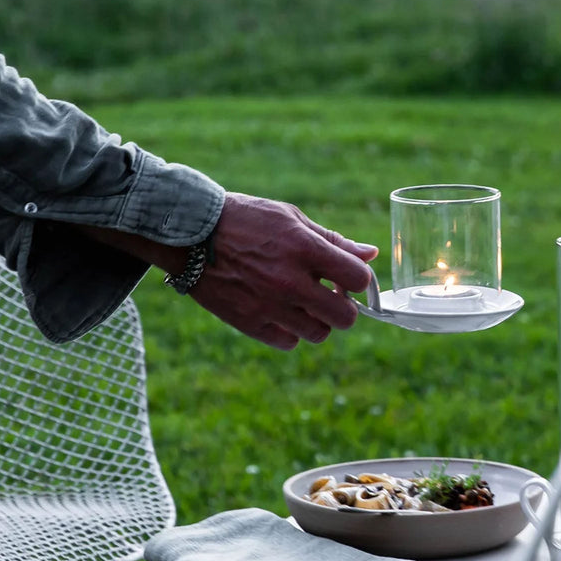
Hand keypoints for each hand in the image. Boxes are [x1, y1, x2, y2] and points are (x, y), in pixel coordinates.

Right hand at [190, 193, 377, 349]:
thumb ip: (334, 241)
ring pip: (319, 333)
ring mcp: (269, 306)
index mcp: (304, 249)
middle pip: (345, 317)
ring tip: (303, 303)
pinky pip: (288, 342)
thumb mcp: (292, 219)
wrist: (190, 233)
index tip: (347, 277)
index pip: (358, 279)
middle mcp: (290, 281)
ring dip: (318, 321)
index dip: (359, 280)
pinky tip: (281, 312)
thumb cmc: (246, 220)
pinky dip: (291, 331)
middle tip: (330, 296)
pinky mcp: (248, 323)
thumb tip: (371, 254)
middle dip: (345, 307)